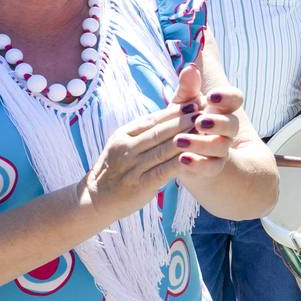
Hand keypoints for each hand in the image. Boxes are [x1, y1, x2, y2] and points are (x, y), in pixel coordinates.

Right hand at [83, 102, 194, 218]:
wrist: (95, 199)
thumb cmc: (115, 170)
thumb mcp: (123, 145)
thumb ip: (143, 132)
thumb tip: (170, 114)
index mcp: (124, 135)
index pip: (153, 119)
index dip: (175, 111)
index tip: (195, 101)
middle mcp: (126, 148)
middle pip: (160, 132)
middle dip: (184, 120)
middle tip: (205, 110)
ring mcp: (132, 166)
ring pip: (164, 149)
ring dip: (187, 138)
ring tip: (205, 130)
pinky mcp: (139, 185)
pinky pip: (163, 171)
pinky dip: (180, 163)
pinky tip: (195, 156)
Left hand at [168, 55, 244, 180]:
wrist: (182, 156)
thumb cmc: (184, 124)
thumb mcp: (182, 105)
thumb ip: (187, 88)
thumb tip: (190, 67)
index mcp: (221, 110)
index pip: (235, 99)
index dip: (227, 97)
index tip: (211, 96)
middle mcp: (226, 130)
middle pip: (232, 124)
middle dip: (217, 123)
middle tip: (199, 121)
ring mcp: (221, 149)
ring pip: (221, 147)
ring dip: (201, 143)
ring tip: (179, 141)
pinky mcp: (212, 167)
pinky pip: (211, 167)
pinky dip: (197, 164)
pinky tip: (182, 159)